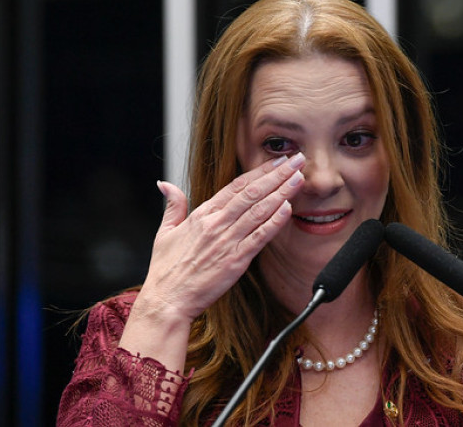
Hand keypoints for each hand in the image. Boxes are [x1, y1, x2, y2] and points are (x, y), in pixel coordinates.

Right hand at [136, 153, 305, 325]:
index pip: (236, 186)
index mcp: (202, 215)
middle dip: (277, 175)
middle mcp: (217, 224)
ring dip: (281, 193)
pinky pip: (259, 237)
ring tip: (298, 179)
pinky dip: (274, 222)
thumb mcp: (164, 232)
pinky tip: (288, 209)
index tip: (277, 161)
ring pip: (259, 211)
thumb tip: (165, 184)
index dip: (260, 172)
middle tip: (297, 161)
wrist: (167, 300)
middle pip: (252, 193)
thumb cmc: (166, 270)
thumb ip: (173, 206)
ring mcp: (227, 241)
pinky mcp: (236, 260)